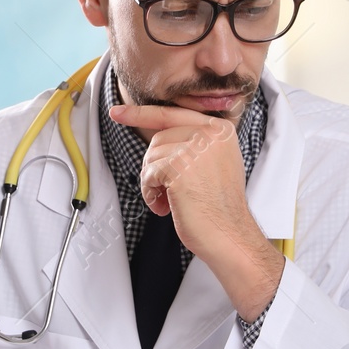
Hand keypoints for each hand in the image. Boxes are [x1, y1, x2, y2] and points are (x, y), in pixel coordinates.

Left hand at [109, 103, 283, 319]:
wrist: (230, 236)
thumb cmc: (220, 209)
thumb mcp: (215, 164)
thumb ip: (195, 144)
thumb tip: (160, 138)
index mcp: (220, 130)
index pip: (174, 114)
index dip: (141, 113)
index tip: (117, 112)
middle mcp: (210, 134)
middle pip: (159, 138)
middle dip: (155, 166)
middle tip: (166, 192)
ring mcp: (195, 148)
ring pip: (151, 156)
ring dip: (152, 183)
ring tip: (168, 201)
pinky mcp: (179, 166)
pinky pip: (148, 174)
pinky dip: (150, 193)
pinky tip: (165, 207)